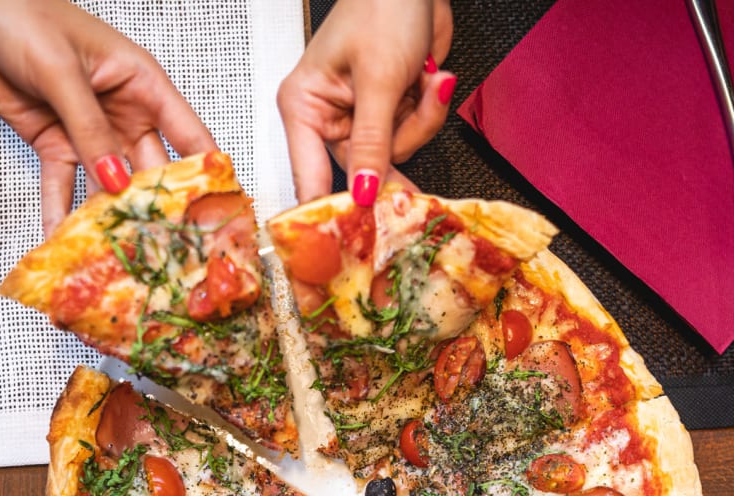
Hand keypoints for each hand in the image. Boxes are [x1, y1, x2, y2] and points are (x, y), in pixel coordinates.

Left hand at [0, 0, 216, 233]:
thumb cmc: (20, 12)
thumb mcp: (61, 70)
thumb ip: (89, 129)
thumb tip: (116, 180)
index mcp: (141, 84)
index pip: (187, 135)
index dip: (206, 172)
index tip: (218, 210)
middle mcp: (122, 113)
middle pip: (150, 171)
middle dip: (155, 209)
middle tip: (165, 248)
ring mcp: (90, 133)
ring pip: (107, 185)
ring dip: (109, 218)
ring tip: (117, 253)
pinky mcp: (55, 144)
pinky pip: (63, 186)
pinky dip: (61, 213)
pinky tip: (65, 240)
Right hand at [278, 0, 454, 203]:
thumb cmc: (383, 6)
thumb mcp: (378, 79)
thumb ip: (371, 143)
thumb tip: (362, 193)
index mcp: (304, 107)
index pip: (309, 178)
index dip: (332, 209)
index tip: (353, 235)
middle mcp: (328, 118)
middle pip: (361, 171)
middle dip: (397, 145)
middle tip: (412, 134)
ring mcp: (360, 119)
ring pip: (394, 155)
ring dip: (419, 121)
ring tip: (425, 80)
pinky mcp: (388, 115)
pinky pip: (411, 137)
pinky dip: (427, 111)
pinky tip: (429, 78)